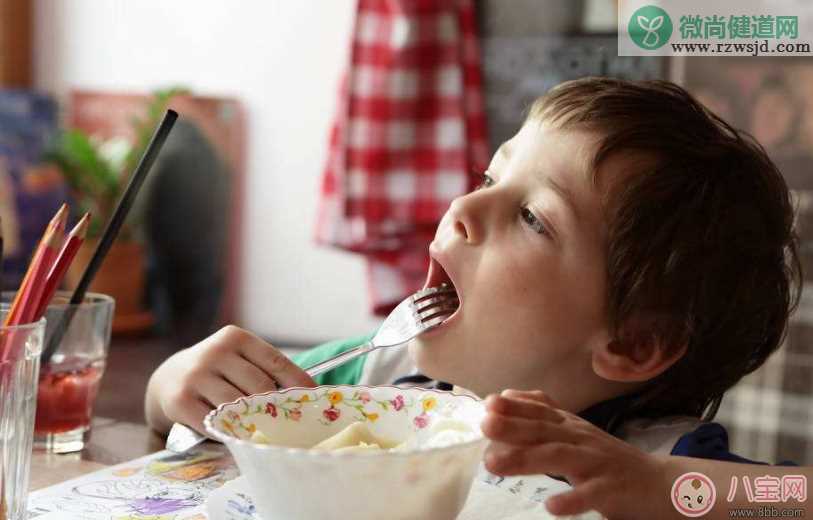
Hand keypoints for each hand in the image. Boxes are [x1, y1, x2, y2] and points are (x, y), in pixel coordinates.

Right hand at [145, 325, 315, 434]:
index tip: (315, 398)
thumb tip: (305, 395)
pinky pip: (215, 422)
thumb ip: (265, 371)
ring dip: (255, 421)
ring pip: (238, 406)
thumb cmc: (219, 370)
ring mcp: (196, 375)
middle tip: (292, 422)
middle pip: (260, 386)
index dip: (298, 383)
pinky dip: (229, 430)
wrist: (170, 377)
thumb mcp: (239, 359)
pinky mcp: (181, 400)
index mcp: (236, 337)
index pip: (276, 362)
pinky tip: (237, 434)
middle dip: (277, 406)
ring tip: (267, 431)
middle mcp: (215, 352)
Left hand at [481, 389, 672, 519]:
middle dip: (513, 427)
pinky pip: (590, 494)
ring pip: (559, 457)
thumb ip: (544, 414)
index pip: (541, 411)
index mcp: (571, 426)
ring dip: (526, 459)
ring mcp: (597, 463)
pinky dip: (572, 499)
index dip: (515, 406)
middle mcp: (581, 439)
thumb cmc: (607, 458)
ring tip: (494, 463)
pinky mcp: (612, 489)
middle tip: (485, 424)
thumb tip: (508, 394)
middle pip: (544, 430)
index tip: (488, 402)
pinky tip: (551, 505)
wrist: (661, 483)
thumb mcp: (575, 431)